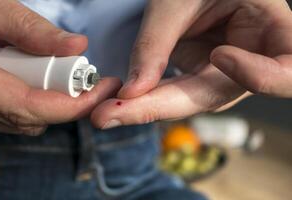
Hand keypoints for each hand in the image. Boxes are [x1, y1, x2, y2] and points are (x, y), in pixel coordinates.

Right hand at [0, 0, 120, 134]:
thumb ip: (27, 28)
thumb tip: (77, 44)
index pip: (33, 107)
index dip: (75, 103)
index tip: (106, 87)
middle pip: (35, 117)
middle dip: (68, 99)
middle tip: (83, 71)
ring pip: (25, 117)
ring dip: (52, 96)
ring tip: (55, 65)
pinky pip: (14, 111)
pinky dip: (34, 94)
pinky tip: (32, 69)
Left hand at [90, 0, 290, 128]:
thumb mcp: (175, 1)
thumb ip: (156, 45)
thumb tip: (132, 92)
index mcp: (269, 29)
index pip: (285, 70)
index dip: (259, 74)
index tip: (220, 55)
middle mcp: (248, 60)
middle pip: (213, 95)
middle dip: (160, 107)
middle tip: (111, 115)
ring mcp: (221, 72)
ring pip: (188, 100)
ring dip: (146, 108)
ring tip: (106, 112)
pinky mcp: (199, 74)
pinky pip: (174, 93)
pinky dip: (145, 99)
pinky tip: (118, 104)